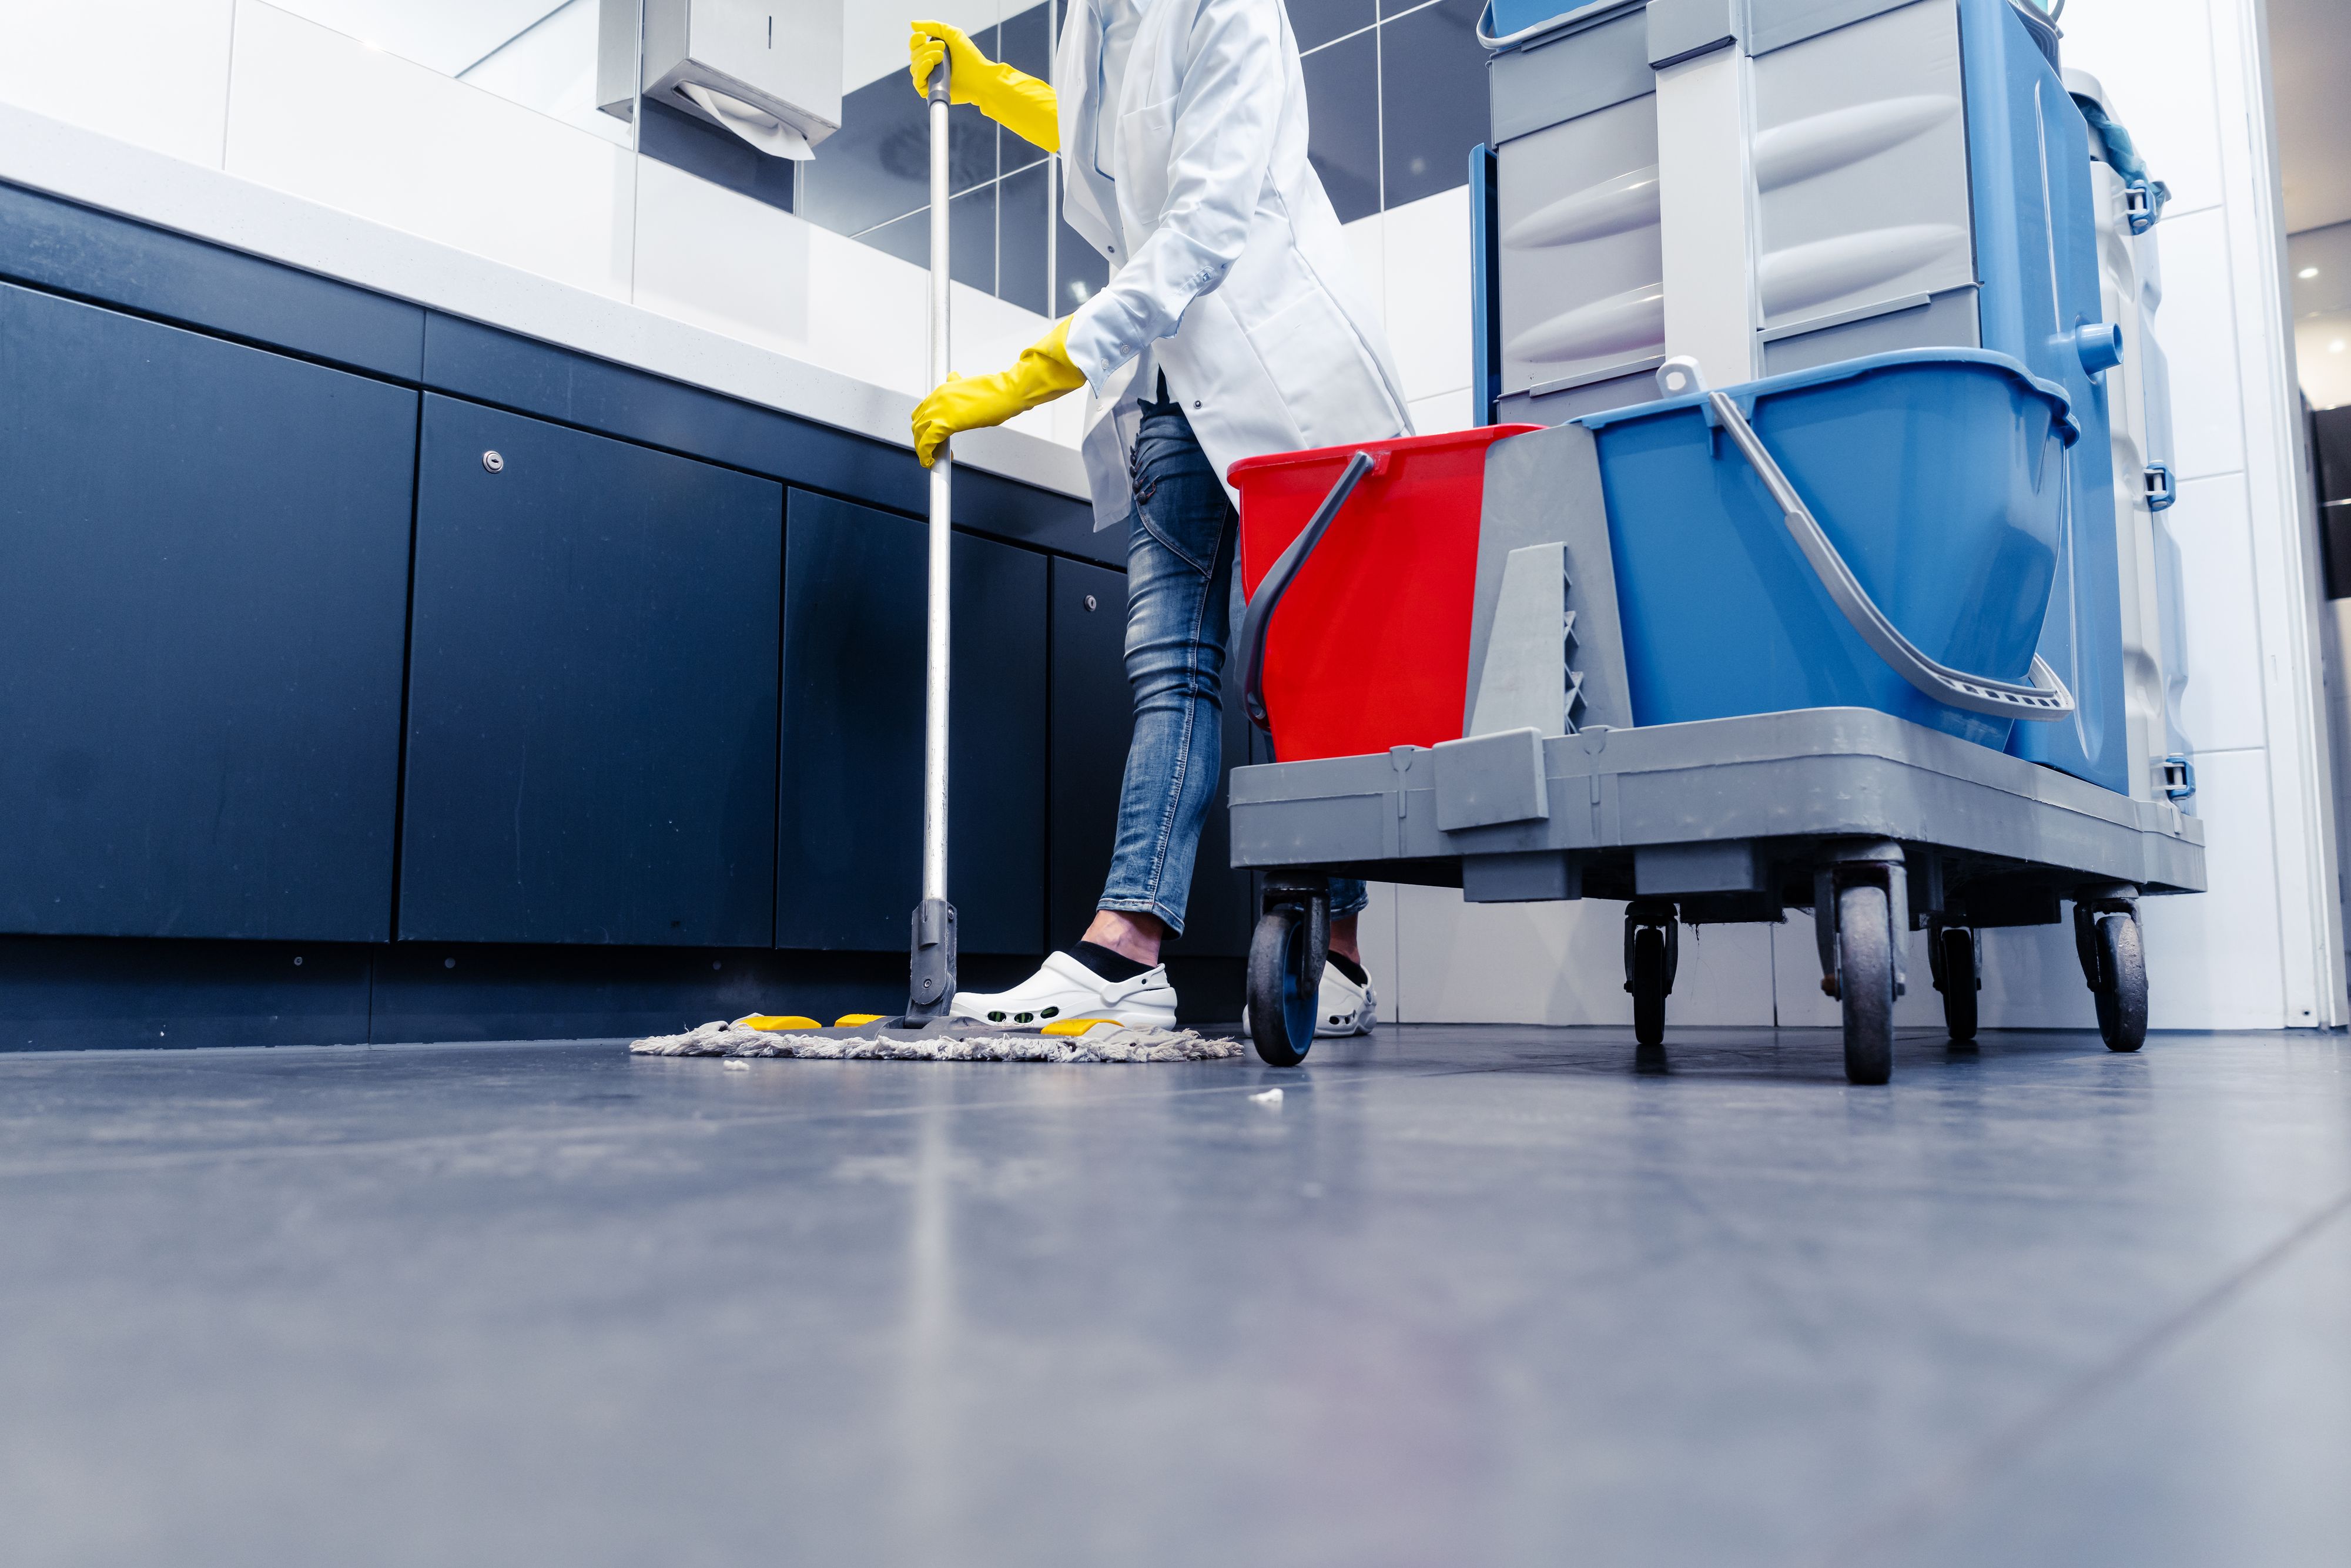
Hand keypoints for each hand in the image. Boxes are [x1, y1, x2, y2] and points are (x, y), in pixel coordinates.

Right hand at [906, 20, 990, 103]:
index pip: (915, 45)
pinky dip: (921, 71)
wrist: (980, 77)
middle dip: (926, 49)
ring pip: (914, 68)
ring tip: (941, 56)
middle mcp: (928, 65)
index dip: (915, 40)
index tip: (923, 36)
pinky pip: (917, 82)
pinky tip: (930, 64)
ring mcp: (929, 79)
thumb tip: (912, 24)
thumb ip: (934, 26)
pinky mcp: (930, 91)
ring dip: (925, 57)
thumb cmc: (969, 56)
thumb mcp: (952, 34)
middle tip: (942, 48)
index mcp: (932, 52)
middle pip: (914, 55)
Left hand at [911, 320, 1085, 466]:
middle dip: (922, 441)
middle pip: (917, 424)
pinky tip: (931, 463)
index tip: (933, 439)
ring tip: (933, 460)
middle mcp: (937, 398)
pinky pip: (926, 442)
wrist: (1007, 392)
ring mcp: (939, 409)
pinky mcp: (945, 422)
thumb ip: (958, 385)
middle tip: (934, 452)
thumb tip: (954, 378)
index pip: (922, 412)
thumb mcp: (971, 385)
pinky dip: (925, 454)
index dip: (924, 428)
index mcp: (942, 390)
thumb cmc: (996, 391)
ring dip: (923, 450)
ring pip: (919, 434)